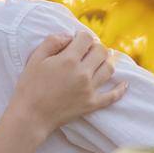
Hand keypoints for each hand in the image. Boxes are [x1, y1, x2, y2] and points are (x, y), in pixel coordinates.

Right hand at [13, 29, 127, 137]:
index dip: (81, 36)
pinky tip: (124, 84)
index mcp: (69, 60)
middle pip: (101, 51)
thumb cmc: (29, 86)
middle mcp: (83, 73)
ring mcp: (90, 89)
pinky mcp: (92, 104)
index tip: (76, 40)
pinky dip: (120, 89)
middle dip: (95, 46)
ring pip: (109, 69)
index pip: (86, 38)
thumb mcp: (35, 59)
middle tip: (87, 50)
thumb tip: (69, 36)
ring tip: (99, 61)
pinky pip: (112, 96)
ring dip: (106, 61)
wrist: (31, 116)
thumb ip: (52, 42)